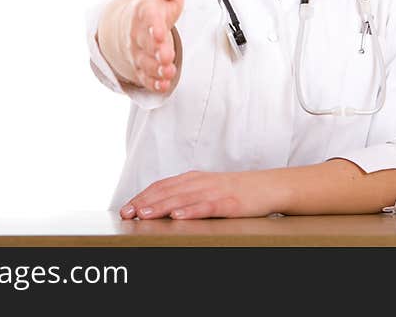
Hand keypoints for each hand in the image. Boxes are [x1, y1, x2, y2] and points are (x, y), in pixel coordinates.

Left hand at [119, 170, 283, 219]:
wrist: (269, 186)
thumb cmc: (237, 190)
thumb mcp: (208, 189)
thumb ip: (187, 195)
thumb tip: (162, 207)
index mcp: (193, 179)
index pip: (161, 186)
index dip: (142, 196)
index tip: (126, 208)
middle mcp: (200, 182)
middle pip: (167, 191)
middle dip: (144, 202)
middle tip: (127, 214)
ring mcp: (214, 191)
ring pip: (182, 198)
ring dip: (161, 206)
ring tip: (144, 215)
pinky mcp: (228, 203)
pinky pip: (206, 207)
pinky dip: (190, 211)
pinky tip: (178, 216)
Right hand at [128, 0, 184, 92]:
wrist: (136, 20)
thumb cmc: (156, 5)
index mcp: (145, 11)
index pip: (148, 19)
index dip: (154, 27)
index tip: (161, 33)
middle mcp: (138, 32)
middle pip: (145, 43)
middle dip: (156, 52)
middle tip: (167, 59)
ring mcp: (138, 50)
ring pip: (144, 62)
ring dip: (156, 69)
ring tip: (168, 73)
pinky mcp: (141, 65)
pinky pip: (144, 76)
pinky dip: (152, 82)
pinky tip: (163, 86)